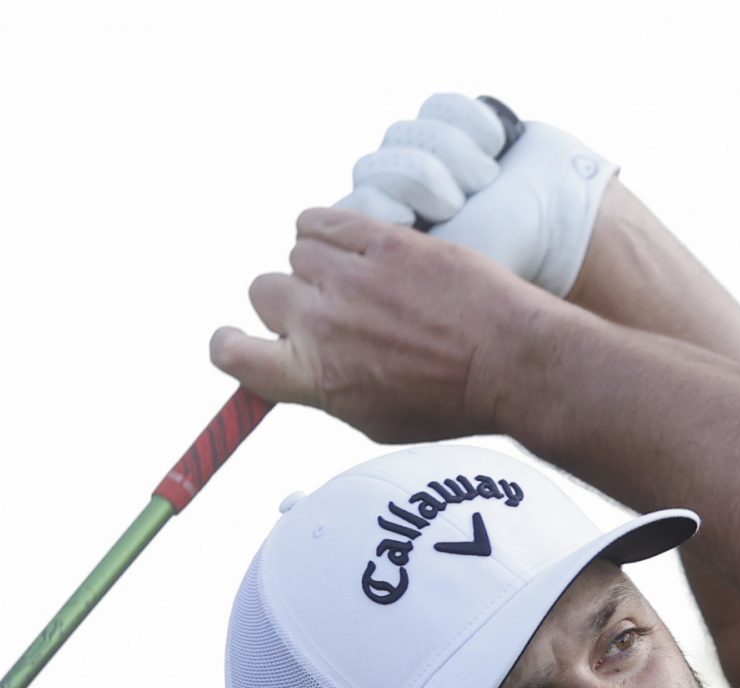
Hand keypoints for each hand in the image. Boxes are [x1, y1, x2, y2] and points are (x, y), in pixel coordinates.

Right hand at [209, 206, 548, 442]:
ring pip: (296, 251)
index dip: (229, 345)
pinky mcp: (382, 241)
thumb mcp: (373, 417)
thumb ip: (322, 388)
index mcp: (314, 378)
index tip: (237, 340)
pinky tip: (350, 241)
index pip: (232, 355)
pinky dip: (326, 227)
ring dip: (317, 263)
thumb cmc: (447, 400)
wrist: (510, 362)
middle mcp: (322, 325)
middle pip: (263, 292)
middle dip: (287, 302)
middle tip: (327, 310)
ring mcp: (350, 278)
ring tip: (357, 278)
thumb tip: (293, 368)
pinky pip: (322, 218)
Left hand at [334, 93, 618, 299]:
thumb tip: (336, 244)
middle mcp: (398, 194)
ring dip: (455, 158)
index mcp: (384, 238)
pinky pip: (442, 106)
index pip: (349, 205)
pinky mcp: (454, 123)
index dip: (384, 207)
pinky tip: (496, 154)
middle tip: (459, 206)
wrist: (561, 222)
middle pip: (376, 164)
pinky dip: (475, 128)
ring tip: (486, 185)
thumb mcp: (435, 272)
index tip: (419, 224)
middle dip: (424, 182)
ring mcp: (425, 156)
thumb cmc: (503, 258)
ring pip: (407, 132)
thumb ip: (377, 269)